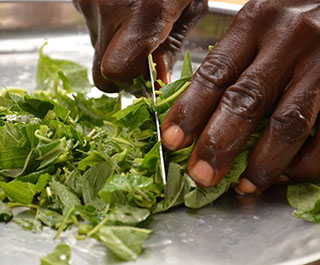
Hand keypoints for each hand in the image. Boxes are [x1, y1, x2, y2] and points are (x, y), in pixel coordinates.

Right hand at [73, 0, 207, 94]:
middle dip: (119, 75)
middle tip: (139, 59)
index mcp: (143, 13)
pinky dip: (108, 27)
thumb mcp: (189, 4)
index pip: (117, 72)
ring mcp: (87, 0)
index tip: (146, 80)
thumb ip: (171, 47)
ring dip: (115, 47)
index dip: (130, 83)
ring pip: (96, 50)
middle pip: (101, 73)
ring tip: (135, 21)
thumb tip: (157, 81)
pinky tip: (124, 8)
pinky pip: (91, 26)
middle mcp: (107, 8)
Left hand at [162, 0, 319, 193]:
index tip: (172, 141)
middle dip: (219, 144)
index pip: (214, 74)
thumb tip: (198, 117)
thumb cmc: (289, 20)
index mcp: (255, 22)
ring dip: (263, 163)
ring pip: (288, 123)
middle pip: (246, 101)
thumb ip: (233, 61)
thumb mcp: (256, 25)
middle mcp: (288, 40)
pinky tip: (285, 174)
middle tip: (201, 174)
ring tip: (244, 186)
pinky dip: (305, 161)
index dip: (190, 112)